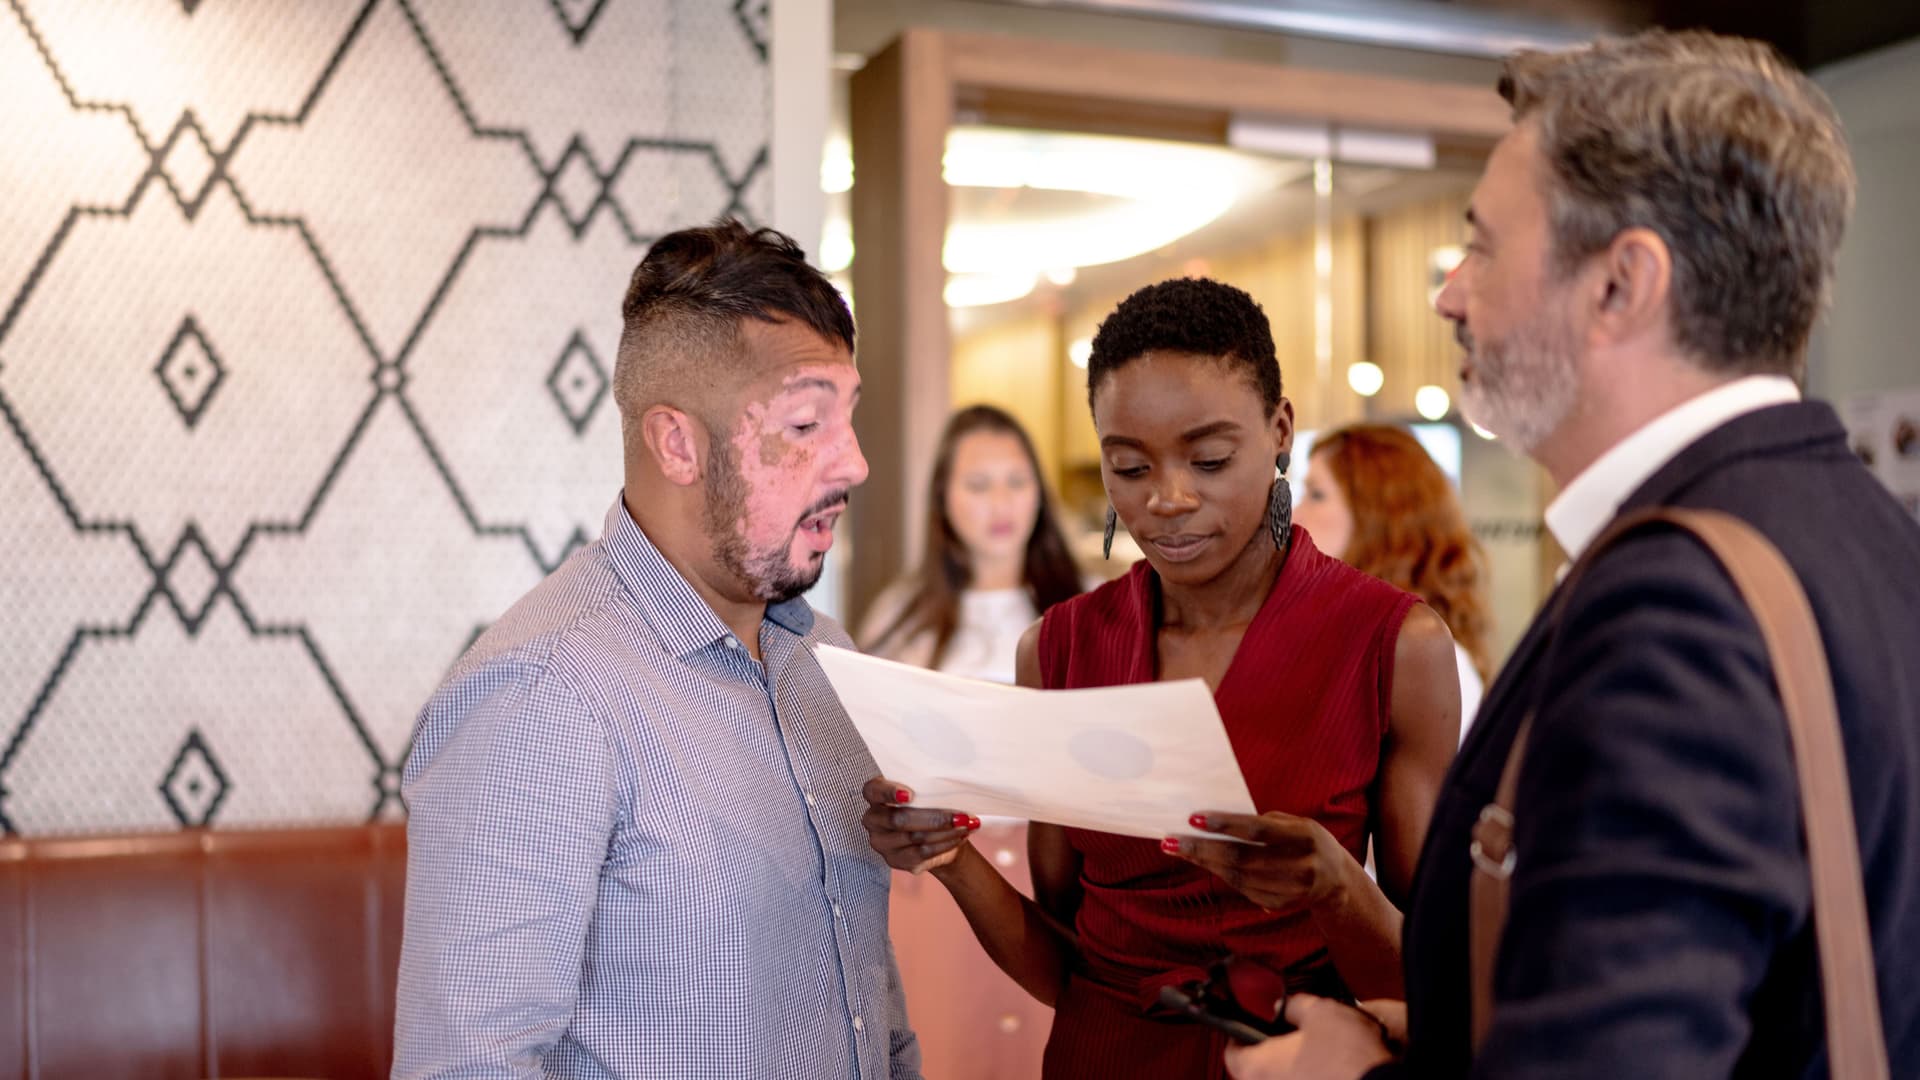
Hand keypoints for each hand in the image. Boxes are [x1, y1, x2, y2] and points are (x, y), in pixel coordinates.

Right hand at [860, 777, 978, 873]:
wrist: (934, 831)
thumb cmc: (926, 803)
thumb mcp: (924, 789)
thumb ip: (926, 786)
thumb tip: (952, 787)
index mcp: (875, 795)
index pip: (874, 791)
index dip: (889, 793)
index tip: (909, 795)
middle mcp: (873, 820)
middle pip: (899, 820)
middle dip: (934, 818)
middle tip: (961, 816)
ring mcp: (882, 843)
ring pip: (914, 838)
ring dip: (946, 832)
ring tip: (967, 825)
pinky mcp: (895, 860)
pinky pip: (922, 853)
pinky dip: (945, 844)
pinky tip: (960, 837)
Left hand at [1168, 811, 1352, 912]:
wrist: (1336, 881)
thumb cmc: (1307, 841)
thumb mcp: (1296, 824)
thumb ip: (1264, 823)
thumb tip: (1217, 822)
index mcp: (1306, 837)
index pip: (1258, 830)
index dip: (1225, 824)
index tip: (1194, 818)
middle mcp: (1301, 866)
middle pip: (1242, 858)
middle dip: (1202, 849)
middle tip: (1171, 840)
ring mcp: (1292, 890)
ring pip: (1238, 877)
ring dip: (1204, 863)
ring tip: (1178, 850)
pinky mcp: (1281, 905)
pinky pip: (1243, 890)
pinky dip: (1221, 875)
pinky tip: (1203, 863)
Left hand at [1223, 994, 1394, 1079]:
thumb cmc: (1348, 1059)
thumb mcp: (1321, 1012)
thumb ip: (1295, 1005)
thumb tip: (1286, 1005)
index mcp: (1257, 1068)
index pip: (1232, 1052)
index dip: (1238, 1035)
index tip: (1245, 1026)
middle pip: (1258, 1070)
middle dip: (1271, 1053)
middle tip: (1286, 1036)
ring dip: (1294, 1069)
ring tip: (1316, 1053)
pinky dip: (1314, 1078)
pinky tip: (1331, 1070)